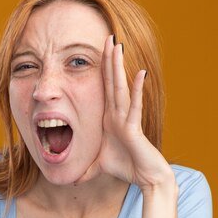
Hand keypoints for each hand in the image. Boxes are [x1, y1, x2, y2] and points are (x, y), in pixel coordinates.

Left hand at [78, 35, 176, 191]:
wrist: (146, 179)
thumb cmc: (126, 168)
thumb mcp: (98, 167)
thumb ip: (85, 170)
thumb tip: (71, 180)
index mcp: (110, 119)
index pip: (104, 89)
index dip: (102, 69)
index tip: (99, 50)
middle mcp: (119, 115)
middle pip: (112, 82)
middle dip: (109, 60)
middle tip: (108, 37)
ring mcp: (127, 119)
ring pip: (121, 89)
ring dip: (119, 67)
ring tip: (118, 46)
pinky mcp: (135, 129)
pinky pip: (135, 107)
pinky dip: (136, 90)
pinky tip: (139, 73)